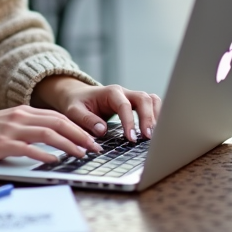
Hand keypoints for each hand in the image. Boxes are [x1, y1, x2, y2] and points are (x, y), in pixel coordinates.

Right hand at [0, 106, 102, 163]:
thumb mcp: (7, 124)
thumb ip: (27, 128)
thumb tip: (50, 141)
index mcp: (23, 111)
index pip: (58, 117)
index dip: (78, 127)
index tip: (92, 138)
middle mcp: (20, 117)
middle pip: (58, 123)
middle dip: (81, 135)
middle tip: (95, 147)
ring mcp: (11, 130)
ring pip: (48, 134)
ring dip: (69, 144)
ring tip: (82, 154)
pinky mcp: (1, 145)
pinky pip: (28, 148)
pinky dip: (44, 154)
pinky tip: (55, 161)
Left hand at [32, 75, 160, 142]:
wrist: (78, 96)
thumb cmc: (76, 103)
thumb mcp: (74, 111)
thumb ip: (86, 120)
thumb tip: (102, 130)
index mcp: (110, 92)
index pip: (125, 105)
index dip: (129, 122)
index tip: (131, 138)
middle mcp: (124, 92)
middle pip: (144, 99)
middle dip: (148, 118)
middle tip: (148, 138)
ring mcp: (132, 97)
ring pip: (152, 100)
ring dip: (157, 116)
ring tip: (156, 135)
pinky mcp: (136, 104)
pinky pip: (152, 106)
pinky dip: (157, 116)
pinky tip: (156, 131)